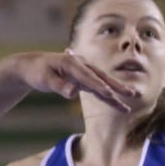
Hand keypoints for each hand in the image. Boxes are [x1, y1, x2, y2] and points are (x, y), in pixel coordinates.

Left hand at [10, 51, 140, 112]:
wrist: (31, 66)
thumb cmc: (36, 71)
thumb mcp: (44, 79)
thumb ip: (58, 85)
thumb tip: (72, 93)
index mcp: (72, 63)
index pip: (88, 77)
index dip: (99, 86)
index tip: (110, 94)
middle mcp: (81, 66)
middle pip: (101, 78)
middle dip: (118, 87)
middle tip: (133, 94)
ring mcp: (83, 72)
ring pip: (102, 83)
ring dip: (116, 92)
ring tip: (132, 100)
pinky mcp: (82, 79)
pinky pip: (96, 88)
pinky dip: (106, 95)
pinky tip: (116, 101)